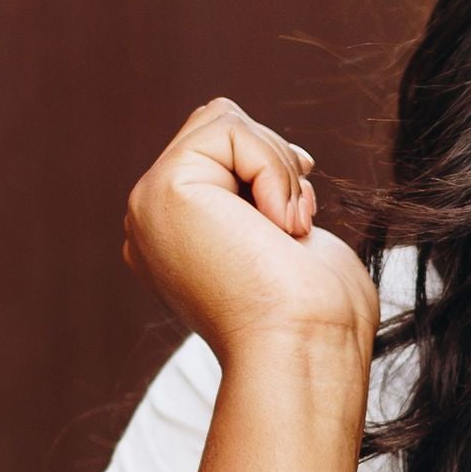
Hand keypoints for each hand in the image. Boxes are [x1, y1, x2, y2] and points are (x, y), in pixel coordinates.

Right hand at [123, 97, 378, 370]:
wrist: (307, 350)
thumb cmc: (319, 315)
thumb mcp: (296, 241)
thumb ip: (276, 197)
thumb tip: (292, 159)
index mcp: (179, 241)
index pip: (223, 154)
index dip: (273, 169)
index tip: (297, 220)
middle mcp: (155, 224)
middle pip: (218, 127)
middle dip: (275, 161)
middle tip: (294, 228)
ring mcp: (150, 208)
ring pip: (223, 121)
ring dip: (278, 167)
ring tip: (286, 231)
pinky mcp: (163, 192)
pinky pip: (229, 126)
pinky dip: (273, 168)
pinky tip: (276, 226)